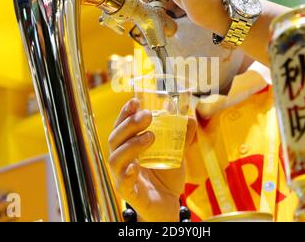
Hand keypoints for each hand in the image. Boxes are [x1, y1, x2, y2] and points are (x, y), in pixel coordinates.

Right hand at [108, 99, 196, 221]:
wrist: (169, 204)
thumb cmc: (166, 176)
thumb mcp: (176, 153)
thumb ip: (182, 136)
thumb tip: (189, 117)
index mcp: (129, 146)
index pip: (121, 126)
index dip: (125, 113)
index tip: (134, 101)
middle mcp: (122, 159)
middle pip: (115, 138)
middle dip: (129, 124)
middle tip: (147, 115)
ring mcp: (122, 176)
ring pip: (116, 158)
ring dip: (131, 145)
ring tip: (150, 137)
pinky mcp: (129, 193)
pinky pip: (122, 183)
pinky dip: (126, 174)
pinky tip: (134, 167)